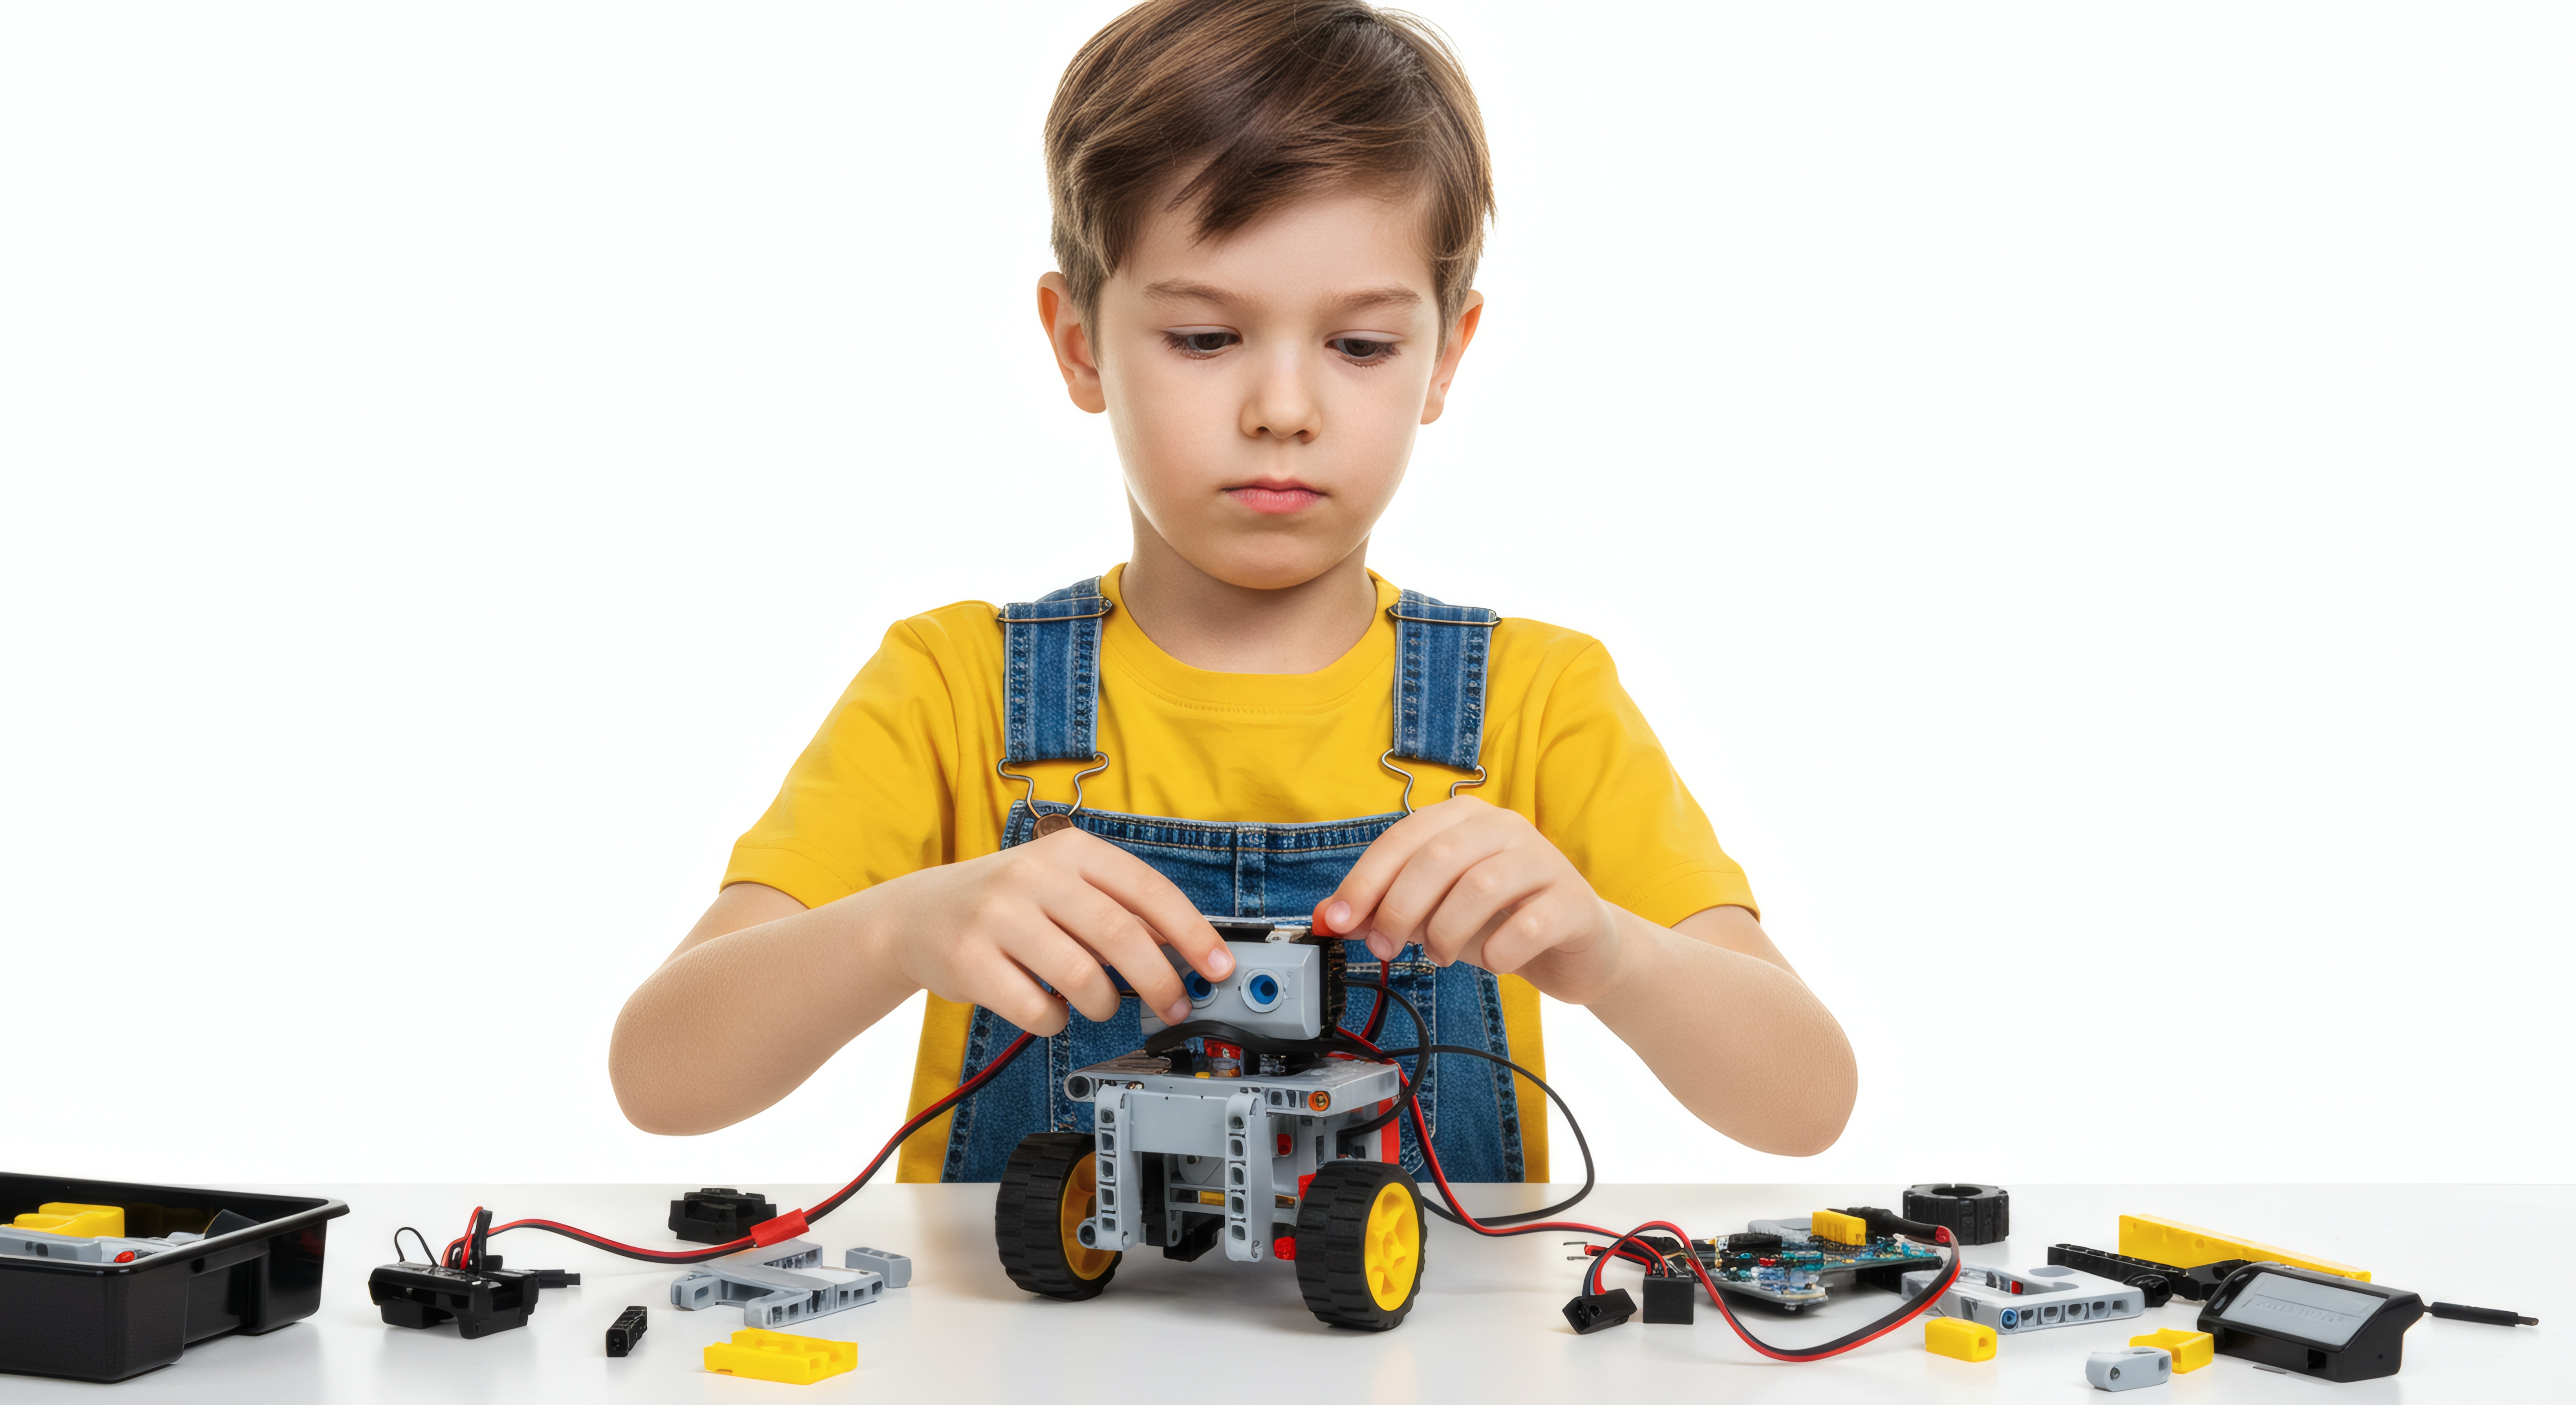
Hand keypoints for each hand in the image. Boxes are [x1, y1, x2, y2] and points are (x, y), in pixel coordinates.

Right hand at [863, 826, 1230, 1034]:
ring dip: (1104, 1004)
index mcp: (1069, 850)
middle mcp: (1033, 875)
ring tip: (1099, 1004)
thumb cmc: (1007, 904)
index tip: (1219, 967)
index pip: (1148, 889)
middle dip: (1161, 980)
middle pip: (1121, 934)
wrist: (916, 916)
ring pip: (1081, 976)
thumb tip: (1187, 950)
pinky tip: (1050, 1009)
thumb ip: (1118, 909)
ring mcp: (997, 916)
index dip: (1192, 932)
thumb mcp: (1063, 886)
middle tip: (1176, 1007)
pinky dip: (1055, 1020)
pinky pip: (1037, 1008)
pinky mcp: (969, 960)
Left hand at [1314, 796, 1626, 1001]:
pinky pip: (1528, 923)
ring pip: (1480, 887)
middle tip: (1386, 949)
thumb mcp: (1432, 912)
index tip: (1339, 922)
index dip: (1365, 881)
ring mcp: (1544, 860)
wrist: (1575, 946)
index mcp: (1464, 818)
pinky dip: (1499, 950)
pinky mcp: (1574, 901)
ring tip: (1439, 956)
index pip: (1403, 838)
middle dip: (1399, 910)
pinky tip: (1493, 961)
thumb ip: (1382, 909)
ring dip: (1445, 932)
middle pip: (1438, 859)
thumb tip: (1329, 916)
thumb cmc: (1498, 921)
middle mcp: (1506, 826)